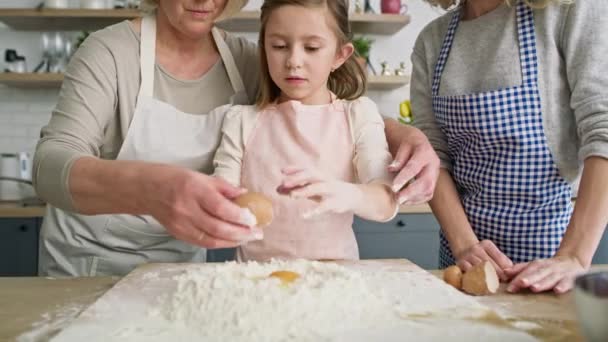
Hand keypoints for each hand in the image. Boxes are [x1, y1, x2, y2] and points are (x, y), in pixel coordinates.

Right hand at [146, 167, 262, 248]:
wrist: (148, 189)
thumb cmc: (177, 179)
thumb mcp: (202, 176)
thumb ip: (224, 187)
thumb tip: (246, 194)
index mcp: (194, 190)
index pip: (220, 207)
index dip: (239, 216)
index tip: (253, 219)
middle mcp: (187, 209)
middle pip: (217, 227)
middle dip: (241, 233)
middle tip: (257, 233)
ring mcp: (181, 224)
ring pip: (211, 239)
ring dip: (233, 241)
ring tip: (248, 238)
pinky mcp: (178, 234)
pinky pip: (202, 243)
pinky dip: (220, 244)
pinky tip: (232, 241)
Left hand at [278, 166, 362, 217]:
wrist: (352, 196)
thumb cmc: (328, 191)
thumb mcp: (313, 188)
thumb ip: (296, 188)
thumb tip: (278, 189)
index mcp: (319, 175)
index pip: (306, 169)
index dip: (294, 169)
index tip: (282, 170)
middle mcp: (324, 180)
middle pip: (311, 175)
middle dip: (297, 178)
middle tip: (284, 183)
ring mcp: (330, 190)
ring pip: (317, 188)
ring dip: (304, 191)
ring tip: (292, 195)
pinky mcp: (335, 203)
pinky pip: (324, 206)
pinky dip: (314, 211)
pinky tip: (304, 215)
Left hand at [386, 124, 439, 204]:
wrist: (419, 142)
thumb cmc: (409, 143)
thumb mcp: (402, 146)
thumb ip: (398, 158)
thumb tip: (391, 169)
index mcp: (424, 152)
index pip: (414, 167)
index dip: (404, 178)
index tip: (394, 188)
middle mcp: (433, 164)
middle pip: (425, 182)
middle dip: (410, 193)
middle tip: (397, 198)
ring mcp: (435, 173)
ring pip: (428, 190)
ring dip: (413, 198)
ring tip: (399, 200)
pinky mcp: (434, 181)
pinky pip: (428, 194)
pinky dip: (417, 200)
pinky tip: (406, 201)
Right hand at [455, 240, 513, 280]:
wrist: (463, 249)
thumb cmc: (483, 254)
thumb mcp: (493, 252)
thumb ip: (503, 260)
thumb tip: (511, 271)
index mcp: (487, 245)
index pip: (499, 257)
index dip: (504, 269)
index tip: (507, 277)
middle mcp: (476, 248)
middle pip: (489, 264)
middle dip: (496, 275)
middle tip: (500, 283)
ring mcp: (467, 256)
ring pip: (479, 269)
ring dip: (486, 278)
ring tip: (491, 285)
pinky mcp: (460, 263)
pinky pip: (469, 272)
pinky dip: (475, 279)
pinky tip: (479, 284)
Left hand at [505, 256, 585, 293]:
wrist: (574, 261)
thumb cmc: (550, 267)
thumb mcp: (535, 266)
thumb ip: (520, 269)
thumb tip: (504, 272)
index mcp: (538, 265)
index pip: (526, 271)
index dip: (517, 278)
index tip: (509, 288)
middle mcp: (548, 268)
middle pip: (537, 273)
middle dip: (528, 278)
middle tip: (520, 284)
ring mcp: (560, 273)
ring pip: (550, 278)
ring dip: (542, 283)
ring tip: (534, 288)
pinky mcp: (572, 279)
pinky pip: (568, 283)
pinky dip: (563, 286)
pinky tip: (558, 291)